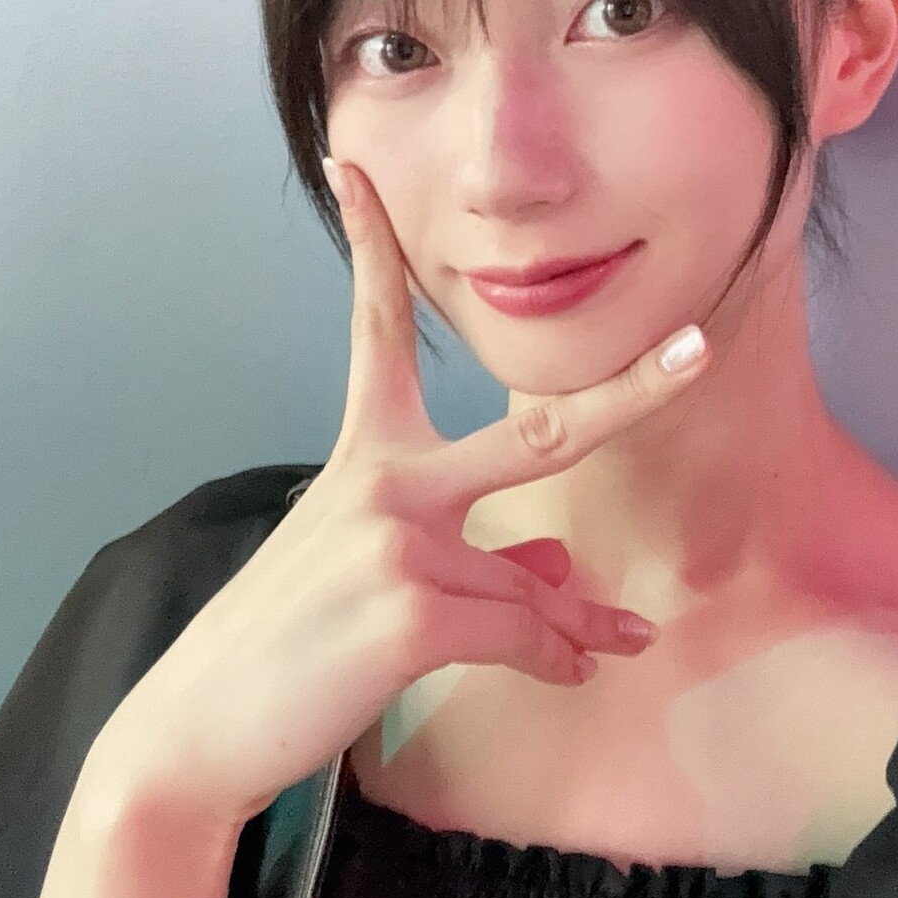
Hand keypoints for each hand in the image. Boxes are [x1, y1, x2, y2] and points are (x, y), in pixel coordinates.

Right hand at [82, 154, 709, 829]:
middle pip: (537, 433)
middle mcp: (382, 476)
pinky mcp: (411, 609)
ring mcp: (397, 538)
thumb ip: (476, 557)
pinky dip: (554, 661)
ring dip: (575, 625)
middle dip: (628, 393)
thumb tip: (565, 573)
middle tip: (699, 350)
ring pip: (533, 582)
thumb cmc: (286, 643)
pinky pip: (522, 635)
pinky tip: (572, 673)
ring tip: (612, 642)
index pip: (376, 325)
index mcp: (364, 451)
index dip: (371, 243)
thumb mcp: (374, 573)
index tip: (356, 171)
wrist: (199, 727)